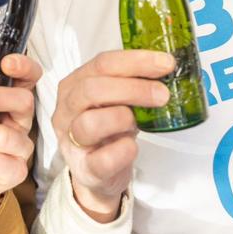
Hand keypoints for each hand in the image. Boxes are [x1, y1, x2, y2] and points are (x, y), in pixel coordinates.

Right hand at [53, 50, 172, 221]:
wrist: (98, 172)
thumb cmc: (108, 129)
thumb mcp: (116, 100)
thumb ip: (133, 82)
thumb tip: (166, 68)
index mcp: (74, 85)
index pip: (102, 63)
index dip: (136, 61)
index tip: (165, 63)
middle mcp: (66, 111)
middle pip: (92, 89)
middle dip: (133, 88)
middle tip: (162, 94)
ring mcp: (71, 142)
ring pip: (90, 123)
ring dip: (124, 117)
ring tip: (142, 121)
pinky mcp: (84, 170)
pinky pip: (102, 159)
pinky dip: (123, 151)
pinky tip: (133, 145)